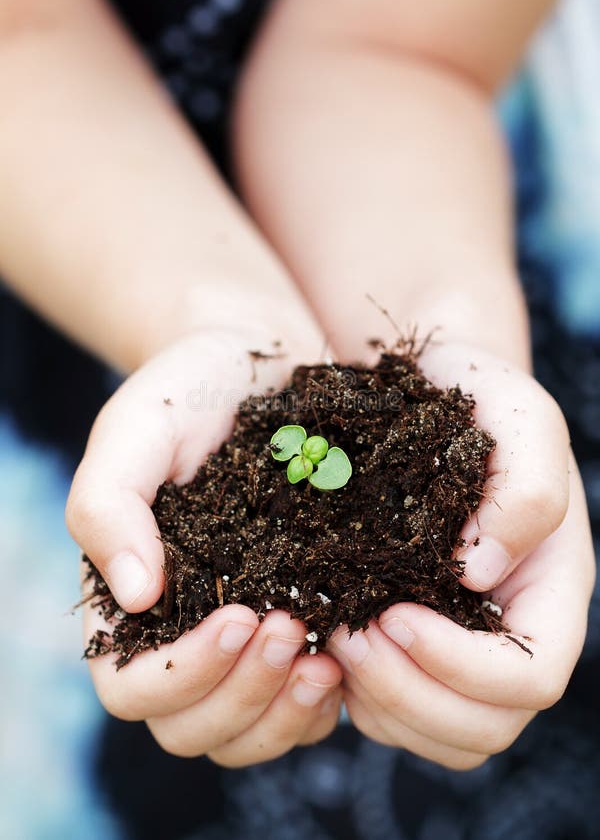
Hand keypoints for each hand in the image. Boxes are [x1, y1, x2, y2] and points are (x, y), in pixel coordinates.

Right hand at [68, 328, 341, 765]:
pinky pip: (302, 708)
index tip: (239, 615)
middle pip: (194, 728)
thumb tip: (133, 598)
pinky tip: (349, 653)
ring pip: (249, 732)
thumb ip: (110, 504)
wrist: (263, 362)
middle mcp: (183, 630)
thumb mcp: (138, 427)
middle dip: (244, 695)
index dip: (183, 675)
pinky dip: (324, 704)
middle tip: (292, 630)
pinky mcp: (298, 622)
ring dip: (286, 713)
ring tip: (327, 656)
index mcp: (132, 598)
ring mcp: (243, 636)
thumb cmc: (190, 388)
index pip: (132, 687)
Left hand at [328, 342, 594, 768]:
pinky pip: (395, 711)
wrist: (434, 386)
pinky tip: (330, 636)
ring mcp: (461, 643)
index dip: (466, 668)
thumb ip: (527, 490)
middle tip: (351, 635)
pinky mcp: (413, 643)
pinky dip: (359, 696)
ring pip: (438, 733)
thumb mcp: (521, 418)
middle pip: (485, 725)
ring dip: (381, 703)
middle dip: (412, 694)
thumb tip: (482, 576)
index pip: (531, 676)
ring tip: (336, 634)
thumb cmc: (482, 395)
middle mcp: (508, 629)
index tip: (397, 614)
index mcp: (547, 589)